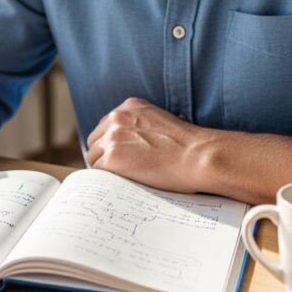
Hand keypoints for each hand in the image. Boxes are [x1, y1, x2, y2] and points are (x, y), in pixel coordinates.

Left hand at [85, 97, 203, 192]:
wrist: (197, 156)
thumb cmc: (187, 145)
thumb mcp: (160, 121)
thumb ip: (140, 126)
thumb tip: (131, 142)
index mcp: (130, 106)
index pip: (105, 126)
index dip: (110, 143)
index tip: (116, 155)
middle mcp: (118, 117)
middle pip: (95, 140)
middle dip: (103, 154)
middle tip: (116, 171)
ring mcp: (113, 137)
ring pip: (93, 156)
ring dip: (104, 168)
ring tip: (120, 180)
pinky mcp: (113, 157)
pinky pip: (98, 171)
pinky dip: (106, 180)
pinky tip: (120, 185)